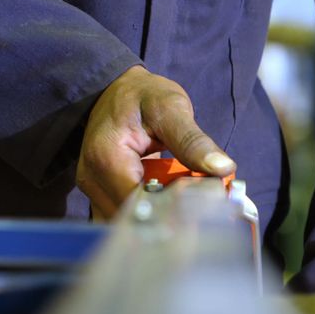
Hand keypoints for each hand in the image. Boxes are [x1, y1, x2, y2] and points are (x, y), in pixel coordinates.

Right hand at [76, 65, 235, 216]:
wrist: (115, 90)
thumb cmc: (142, 95)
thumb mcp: (171, 107)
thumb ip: (193, 140)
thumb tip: (222, 168)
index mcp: (107, 158)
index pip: (139, 204)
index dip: (173, 211)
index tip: (205, 207)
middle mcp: (92, 179)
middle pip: (132, 219)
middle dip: (169, 218)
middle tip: (202, 209)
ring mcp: (92, 189)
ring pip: (128, 224)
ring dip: (159, 219)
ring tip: (187, 206)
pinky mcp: (99, 194)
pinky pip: (124, 217)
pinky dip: (149, 215)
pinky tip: (169, 204)